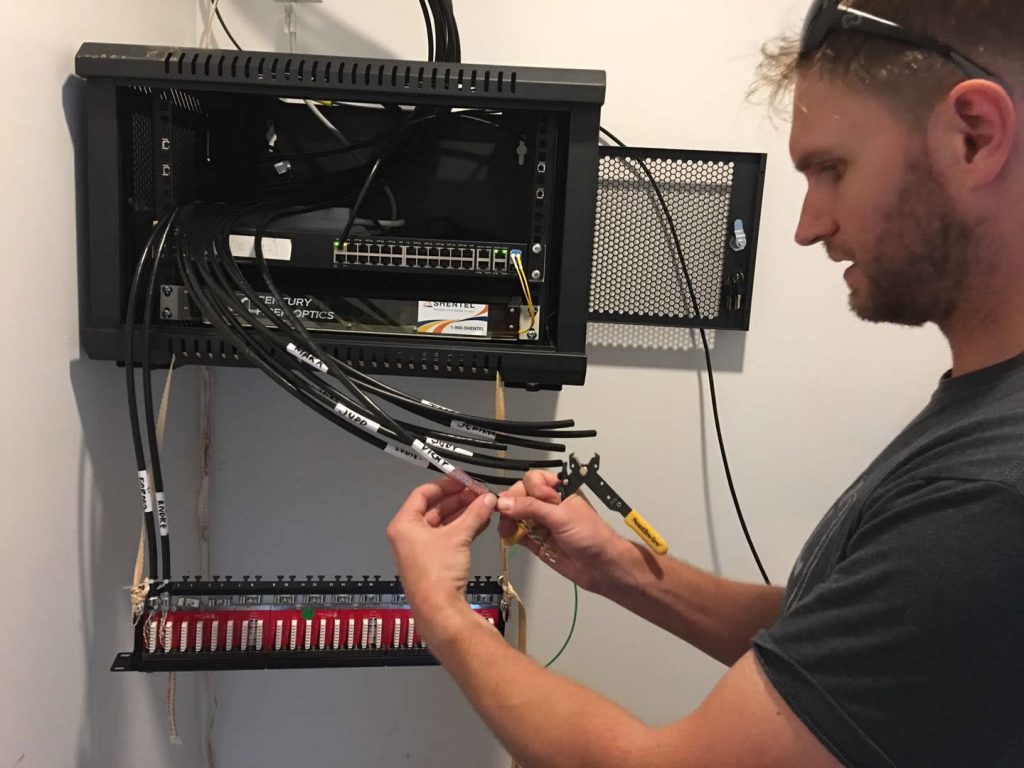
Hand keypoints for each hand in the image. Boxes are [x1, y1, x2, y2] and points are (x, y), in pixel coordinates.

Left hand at [387, 477, 496, 614]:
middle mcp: (408, 535)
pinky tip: (480, 522)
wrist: (440, 609)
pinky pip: (448, 537)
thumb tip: (487, 499)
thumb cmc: (437, 572)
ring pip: (443, 523)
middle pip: (434, 508)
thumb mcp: (458, 536)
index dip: (444, 485)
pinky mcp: (434, 561)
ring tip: (483, 505)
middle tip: (478, 493)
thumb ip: (474, 514)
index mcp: (404, 525)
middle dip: (458, 500)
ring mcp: (420, 549)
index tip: (463, 480)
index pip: (423, 494)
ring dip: (463, 514)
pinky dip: (463, 529)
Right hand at [497, 470, 625, 592]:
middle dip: (512, 503)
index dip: (528, 488)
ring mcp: (540, 522)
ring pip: (515, 514)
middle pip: (520, 495)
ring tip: (506, 527)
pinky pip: (516, 532)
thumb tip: (504, 503)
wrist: (600, 566)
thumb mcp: (561, 516)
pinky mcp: (535, 540)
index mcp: (559, 491)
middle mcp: (547, 504)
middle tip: (507, 513)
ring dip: (507, 519)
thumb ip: (531, 508)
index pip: (534, 480)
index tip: (529, 499)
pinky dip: (509, 533)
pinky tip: (508, 535)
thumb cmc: (591, 535)